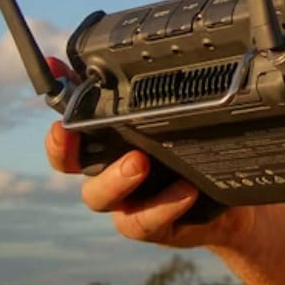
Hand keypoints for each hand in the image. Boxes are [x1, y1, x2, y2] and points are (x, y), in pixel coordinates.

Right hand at [42, 61, 254, 248]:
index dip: (55, 125)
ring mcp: (126, 202)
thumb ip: (145, 90)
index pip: (67, 135)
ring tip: (140, 163)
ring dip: (117, 180)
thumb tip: (120, 59)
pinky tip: (186, 191)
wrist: (229, 200)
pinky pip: (144, 222)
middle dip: (68, 151)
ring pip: (101, 198)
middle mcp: (108, 172)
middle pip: (72, 166)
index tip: (57, 116)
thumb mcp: (174, 117)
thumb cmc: (191, 147)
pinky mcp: (150, 225)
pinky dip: (163, 206)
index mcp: (107, 144)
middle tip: (80, 131)